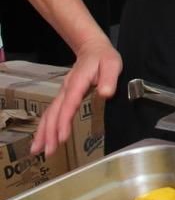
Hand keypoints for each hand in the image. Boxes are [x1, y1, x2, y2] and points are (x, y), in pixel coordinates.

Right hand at [31, 37, 120, 155]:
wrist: (92, 48)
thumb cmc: (103, 57)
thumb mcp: (112, 64)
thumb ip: (109, 78)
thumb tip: (106, 93)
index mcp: (77, 83)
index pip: (69, 104)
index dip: (64, 121)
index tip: (62, 137)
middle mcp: (66, 89)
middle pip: (54, 112)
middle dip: (50, 133)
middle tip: (48, 152)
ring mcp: (62, 93)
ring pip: (49, 114)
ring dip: (43, 132)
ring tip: (37, 151)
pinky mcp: (63, 97)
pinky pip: (51, 113)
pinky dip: (44, 127)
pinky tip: (41, 139)